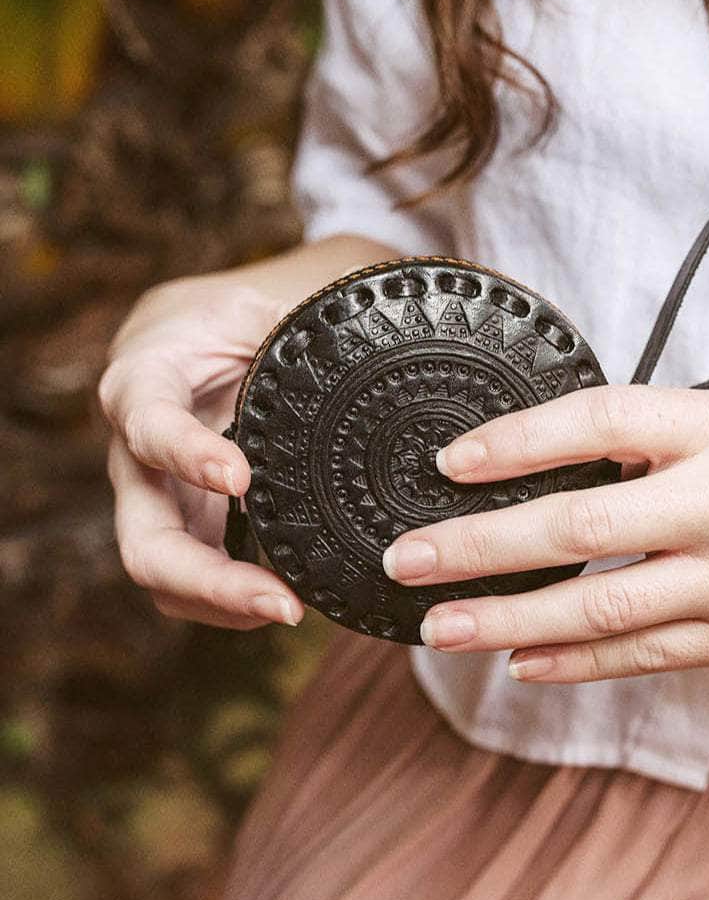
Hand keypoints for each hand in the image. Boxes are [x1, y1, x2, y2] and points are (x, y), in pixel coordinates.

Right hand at [99, 276, 305, 630]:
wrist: (238, 316)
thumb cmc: (260, 298)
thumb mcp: (285, 289)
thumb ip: (314, 317)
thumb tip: (378, 363)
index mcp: (148, 371)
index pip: (145, 418)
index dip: (185, 453)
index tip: (240, 477)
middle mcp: (138, 443)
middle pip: (142, 537)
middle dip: (205, 579)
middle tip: (282, 602)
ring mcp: (161, 490)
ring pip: (164, 573)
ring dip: (223, 602)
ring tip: (292, 610)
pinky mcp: (190, 517)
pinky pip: (196, 575)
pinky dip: (235, 598)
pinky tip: (287, 600)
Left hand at [381, 386, 708, 681]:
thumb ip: (644, 440)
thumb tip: (533, 463)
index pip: (602, 422)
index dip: (520, 439)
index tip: (450, 461)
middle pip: (584, 525)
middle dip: (484, 546)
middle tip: (410, 560)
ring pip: (603, 608)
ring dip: (511, 620)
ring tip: (440, 626)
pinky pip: (642, 655)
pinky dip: (574, 661)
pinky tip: (518, 661)